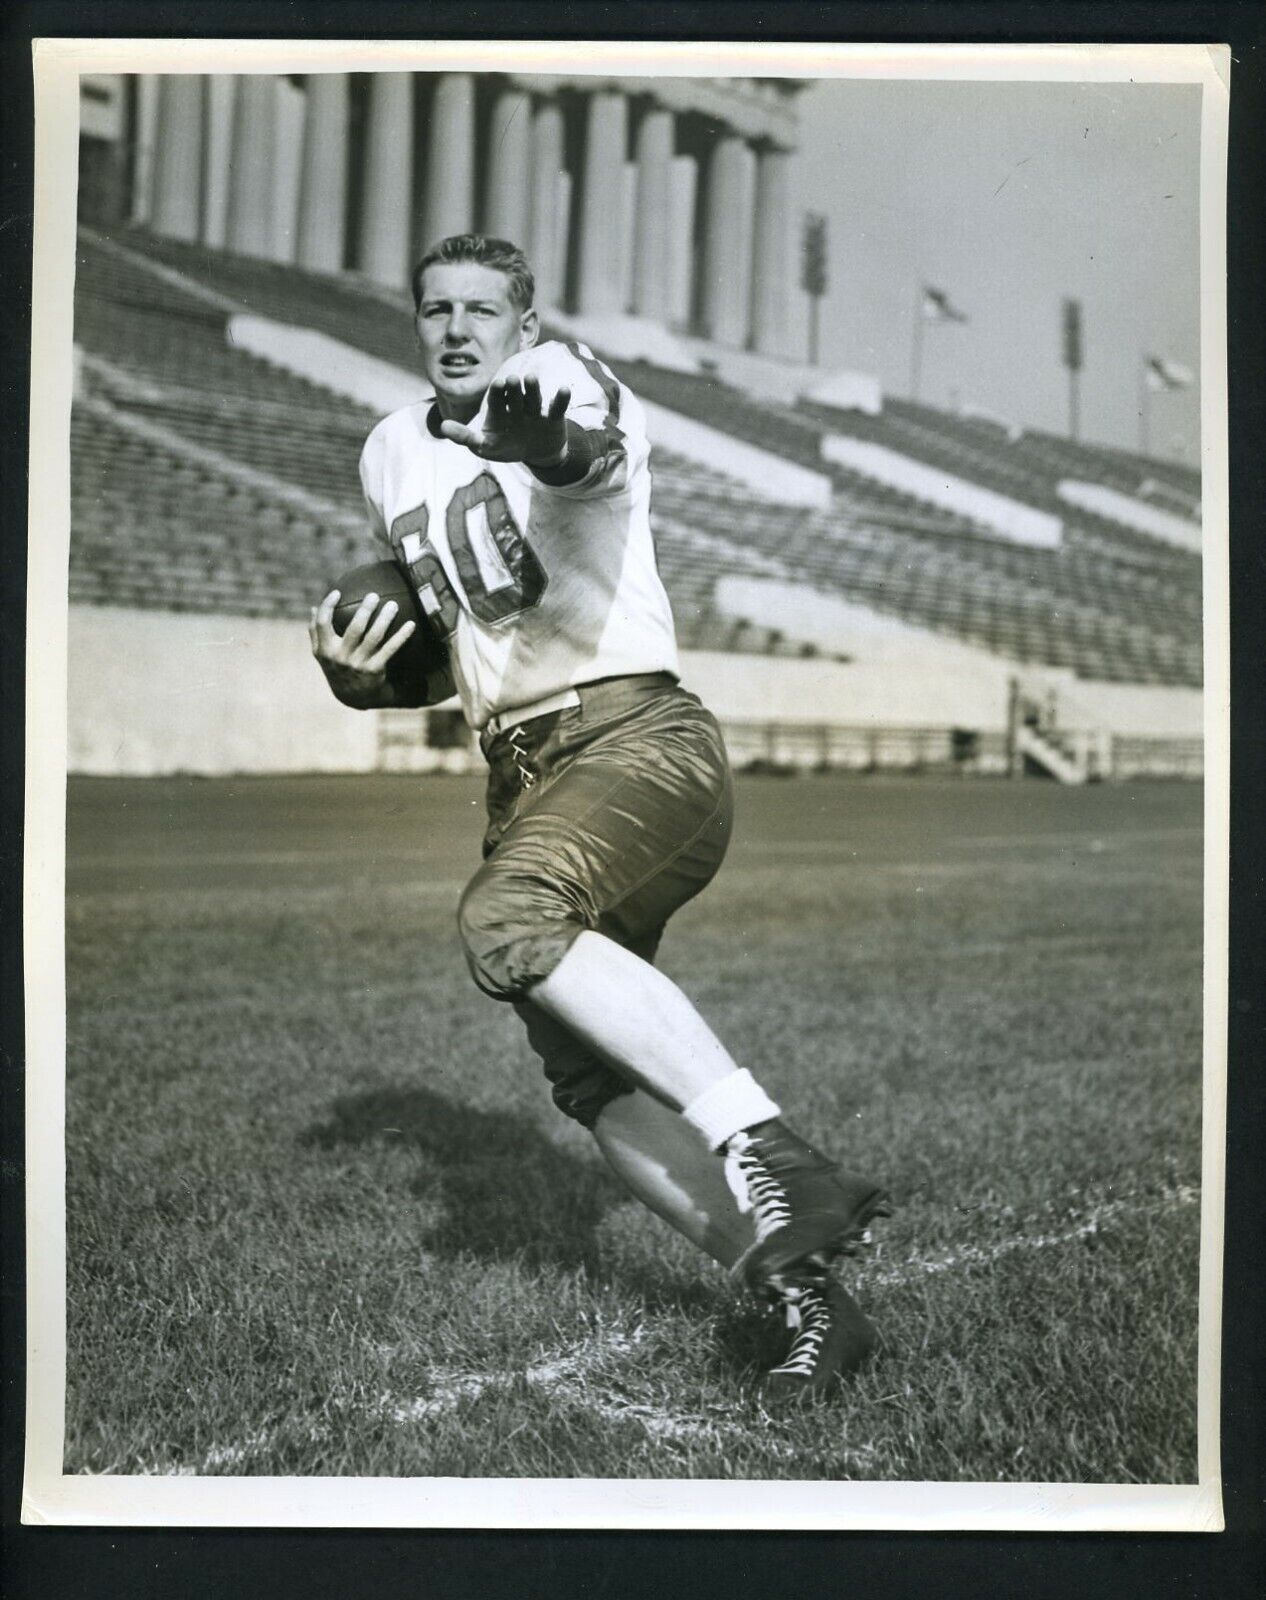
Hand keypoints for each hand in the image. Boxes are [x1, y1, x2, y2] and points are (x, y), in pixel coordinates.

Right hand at [308, 589, 416, 708]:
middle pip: (355, 627)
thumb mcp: (323, 655)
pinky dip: (401, 636)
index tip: (337, 592)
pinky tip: (411, 624)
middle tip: (374, 595)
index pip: (322, 624)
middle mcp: (341, 657)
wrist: (353, 697)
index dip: (328, 606)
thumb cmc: (338, 668)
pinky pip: (390, 649)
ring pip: (374, 636)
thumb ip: (316, 633)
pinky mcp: (375, 670)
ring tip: (393, 605)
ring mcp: (358, 664)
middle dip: (365, 609)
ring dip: (385, 618)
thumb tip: (313, 608)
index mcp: (325, 650)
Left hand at [439, 375, 570, 463]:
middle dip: (513, 389)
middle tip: (511, 379)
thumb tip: (442, 428)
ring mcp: (535, 411)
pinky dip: (561, 400)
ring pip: (534, 398)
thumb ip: (464, 437)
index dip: (497, 393)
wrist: (537, 453)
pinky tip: (564, 389)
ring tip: (531, 378)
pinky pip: (557, 408)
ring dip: (532, 389)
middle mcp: (517, 406)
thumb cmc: (506, 446)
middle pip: (515, 396)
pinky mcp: (553, 418)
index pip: (496, 400)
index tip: (497, 383)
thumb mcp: (485, 446)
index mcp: (499, 410)